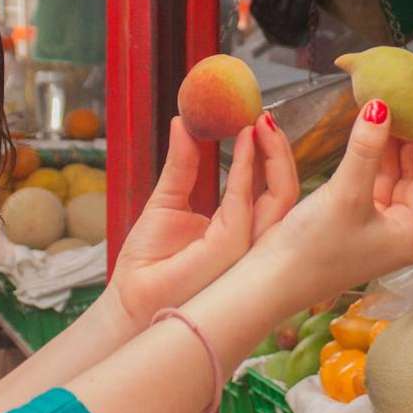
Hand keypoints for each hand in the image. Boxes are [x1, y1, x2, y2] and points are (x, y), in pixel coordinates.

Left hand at [108, 116, 296, 327]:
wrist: (129, 298)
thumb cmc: (148, 261)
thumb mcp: (167, 198)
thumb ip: (182, 163)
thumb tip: (183, 122)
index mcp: (237, 227)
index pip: (265, 187)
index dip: (267, 153)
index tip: (258, 118)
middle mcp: (249, 237)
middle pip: (282, 189)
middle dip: (280, 150)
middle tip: (266, 115)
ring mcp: (245, 244)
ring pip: (280, 195)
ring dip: (274, 154)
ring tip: (262, 121)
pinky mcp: (231, 247)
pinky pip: (247, 202)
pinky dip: (247, 168)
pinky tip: (244, 140)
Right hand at [250, 99, 412, 308]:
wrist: (269, 283)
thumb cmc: (311, 249)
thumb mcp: (344, 194)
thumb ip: (366, 149)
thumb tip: (382, 107)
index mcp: (410, 233)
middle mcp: (400, 233)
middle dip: (411, 137)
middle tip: (407, 98)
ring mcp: (378, 230)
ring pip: (393, 177)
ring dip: (390, 145)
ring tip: (389, 107)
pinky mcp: (355, 225)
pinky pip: (372, 183)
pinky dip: (372, 158)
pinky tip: (368, 133)